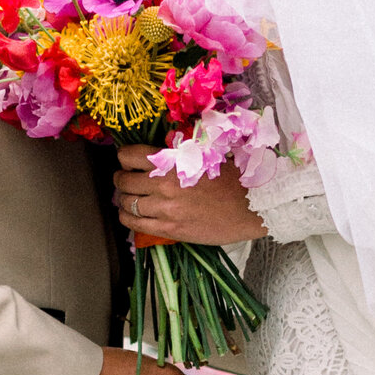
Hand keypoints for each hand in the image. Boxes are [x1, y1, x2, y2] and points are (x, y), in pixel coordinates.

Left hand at [114, 145, 268, 245]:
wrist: (253, 206)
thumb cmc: (234, 178)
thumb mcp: (206, 154)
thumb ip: (181, 151)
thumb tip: (162, 144)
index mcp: (173, 161)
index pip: (130, 156)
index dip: (125, 157)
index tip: (128, 161)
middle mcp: (164, 184)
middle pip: (124, 180)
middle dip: (121, 178)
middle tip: (124, 179)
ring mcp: (166, 209)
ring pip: (127, 203)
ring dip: (123, 199)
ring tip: (127, 198)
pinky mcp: (170, 229)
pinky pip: (136, 224)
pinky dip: (128, 217)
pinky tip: (131, 214)